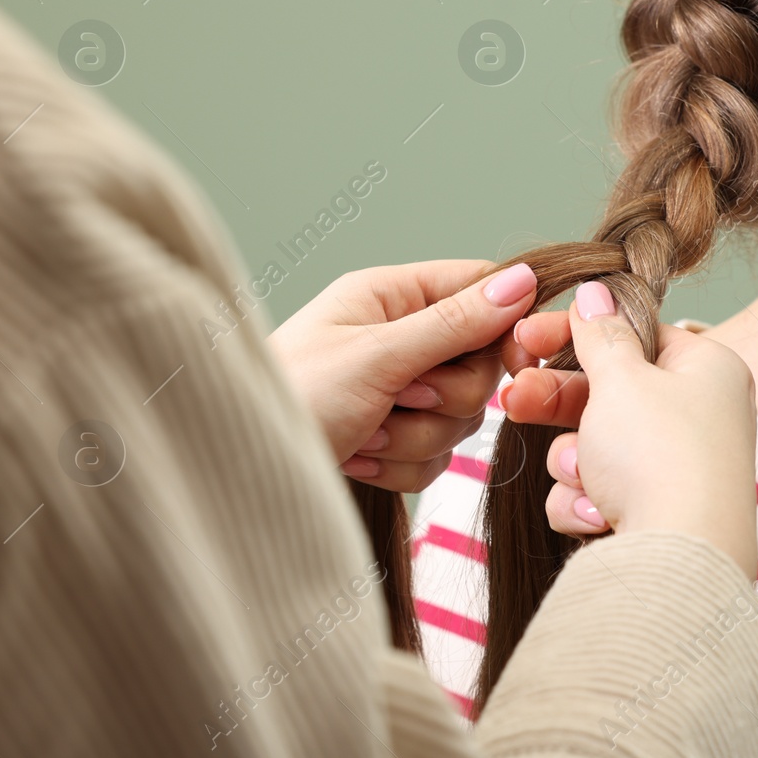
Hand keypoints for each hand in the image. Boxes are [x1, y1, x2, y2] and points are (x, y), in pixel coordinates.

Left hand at [268, 260, 537, 492]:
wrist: (236, 475)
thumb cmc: (289, 399)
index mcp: (390, 297)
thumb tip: (522, 281)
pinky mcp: (392, 439)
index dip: (505, 323)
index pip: (478, 288)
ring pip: (461, 418)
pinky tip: (356, 457)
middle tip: (397, 398)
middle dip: (443, 396)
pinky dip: (400, 466)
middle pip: (480, 365)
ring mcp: (396, 392)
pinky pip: (437, 457)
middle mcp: (397, 339)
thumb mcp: (375, 356)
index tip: (515, 359)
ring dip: (416, 436)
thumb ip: (453, 323)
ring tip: (364, 433)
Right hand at [500, 281, 757, 577]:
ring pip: (595, 449)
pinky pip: (598, 495)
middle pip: (609, 393)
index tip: (526, 337)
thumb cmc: (659, 456)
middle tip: (514, 398)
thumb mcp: (621, 380)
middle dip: (558, 403)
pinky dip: (586, 503)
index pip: (635, 334)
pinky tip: (597, 516)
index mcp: (708, 370)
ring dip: (574, 463)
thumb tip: (596, 290)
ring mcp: (678, 470)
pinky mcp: (655, 516)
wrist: (678, 561)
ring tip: (584, 476)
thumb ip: (600, 335)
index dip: (577, 335)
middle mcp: (700, 417)